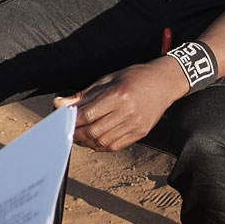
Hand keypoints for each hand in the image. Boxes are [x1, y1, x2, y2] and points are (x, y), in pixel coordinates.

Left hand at [54, 58, 188, 151]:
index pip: (88, 114)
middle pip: (95, 131)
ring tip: (80, 135)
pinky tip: (95, 140)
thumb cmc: (135, 77)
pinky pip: (116, 146)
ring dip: (87, 142)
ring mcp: (136, 125)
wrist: (164, 82)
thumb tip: (61, 104)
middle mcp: (128, 112)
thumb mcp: (107, 80)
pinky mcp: (141, 133)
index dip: (73, 119)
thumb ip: (84, 95)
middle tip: (69, 130)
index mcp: (118, 95)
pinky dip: (101, 146)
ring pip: (104, 142)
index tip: (63, 119)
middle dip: (77, 133)